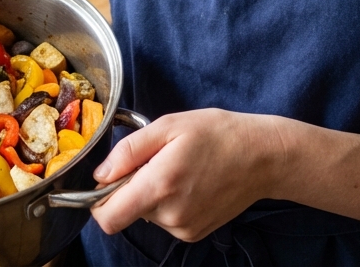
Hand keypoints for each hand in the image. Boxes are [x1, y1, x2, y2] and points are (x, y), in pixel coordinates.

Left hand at [89, 109, 288, 242]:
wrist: (262, 157)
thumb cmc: (217, 134)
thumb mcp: (168, 126)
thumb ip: (129, 151)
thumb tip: (100, 175)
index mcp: (159, 186)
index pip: (108, 218)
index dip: (97, 200)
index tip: (109, 179)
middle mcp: (170, 215)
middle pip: (126, 211)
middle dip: (131, 187)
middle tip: (155, 160)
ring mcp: (184, 228)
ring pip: (147, 214)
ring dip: (152, 192)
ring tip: (177, 167)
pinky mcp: (194, 233)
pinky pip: (166, 219)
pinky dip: (169, 201)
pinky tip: (189, 181)